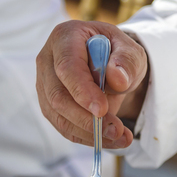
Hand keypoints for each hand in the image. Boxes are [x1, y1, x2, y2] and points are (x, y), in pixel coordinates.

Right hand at [35, 20, 147, 148]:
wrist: (111, 65)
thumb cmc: (118, 54)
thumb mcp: (131, 50)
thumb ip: (126, 61)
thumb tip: (116, 78)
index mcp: (65, 37)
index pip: (67, 67)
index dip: (82, 91)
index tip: (102, 110)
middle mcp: (47, 60)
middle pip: (58, 96)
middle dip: (87, 118)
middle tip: (117, 130)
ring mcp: (44, 84)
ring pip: (58, 116)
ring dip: (89, 132)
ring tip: (120, 137)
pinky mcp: (49, 105)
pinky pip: (63, 127)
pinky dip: (87, 137)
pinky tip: (109, 140)